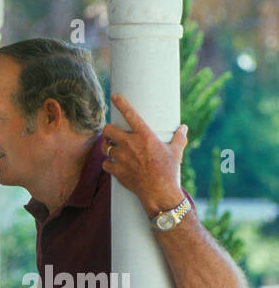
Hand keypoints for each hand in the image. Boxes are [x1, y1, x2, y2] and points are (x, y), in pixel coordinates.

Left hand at [101, 93, 188, 218]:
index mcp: (145, 136)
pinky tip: (113, 164)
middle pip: (108, 130)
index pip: (131, 114)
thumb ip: (179, 137)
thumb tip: (183, 127)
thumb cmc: (169, 171)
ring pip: (104, 147)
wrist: (158, 192)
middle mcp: (130, 144)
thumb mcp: (176, 151)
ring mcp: (121, 158)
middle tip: (112, 133)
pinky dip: (108, 163)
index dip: (121, 103)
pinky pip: (105, 163)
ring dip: (106, 146)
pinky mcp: (116, 170)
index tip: (114, 95)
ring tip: (112, 148)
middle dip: (108, 130)